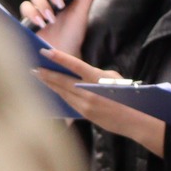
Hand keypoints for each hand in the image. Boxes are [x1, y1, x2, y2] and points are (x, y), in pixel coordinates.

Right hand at [22, 0, 118, 59]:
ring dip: (43, 3)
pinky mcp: (29, 15)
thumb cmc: (74, 33)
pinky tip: (41, 23)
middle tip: (59, 3)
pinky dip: (32, 13)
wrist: (63, 53)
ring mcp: (39, 4)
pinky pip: (25, 6)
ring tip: (51, 19)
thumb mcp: (83, 13)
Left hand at [35, 49, 164, 153]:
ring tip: (38, 77)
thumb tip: (78, 75)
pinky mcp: (85, 114)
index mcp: (98, 79)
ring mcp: (85, 105)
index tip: (45, 51)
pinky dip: (58, 95)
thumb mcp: (114, 78)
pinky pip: (67, 102)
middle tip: (33, 68)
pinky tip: (51, 91)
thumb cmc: (128, 95)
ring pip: (62, 92)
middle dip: (46, 74)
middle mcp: (89, 92)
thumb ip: (95, 74)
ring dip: (49, 84)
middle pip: (62, 81)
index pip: (75, 65)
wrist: (136, 119)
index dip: (59, 58)